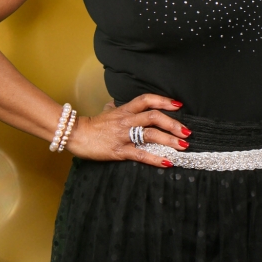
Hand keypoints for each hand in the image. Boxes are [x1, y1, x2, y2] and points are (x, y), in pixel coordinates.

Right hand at [67, 94, 189, 167]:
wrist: (74, 134)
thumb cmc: (92, 125)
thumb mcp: (106, 112)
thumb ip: (116, 109)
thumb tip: (116, 104)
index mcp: (125, 110)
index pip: (147, 100)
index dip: (164, 101)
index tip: (179, 105)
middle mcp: (126, 120)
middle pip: (154, 117)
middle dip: (173, 124)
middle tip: (187, 132)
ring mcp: (123, 135)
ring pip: (150, 134)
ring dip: (169, 140)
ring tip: (183, 146)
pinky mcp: (119, 151)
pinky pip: (140, 154)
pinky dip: (155, 158)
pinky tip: (167, 162)